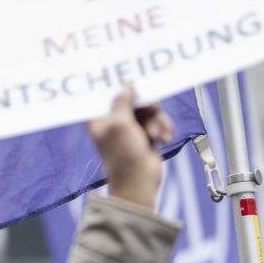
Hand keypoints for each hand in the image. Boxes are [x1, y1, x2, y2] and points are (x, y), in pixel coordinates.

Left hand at [87, 87, 173, 209]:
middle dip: (146, 105)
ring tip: (157, 135)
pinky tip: (164, 140)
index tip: (133, 77)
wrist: (139, 184)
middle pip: (132, 97)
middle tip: (152, 109)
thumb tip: (128, 84)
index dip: (118, 83)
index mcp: (99, 118)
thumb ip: (122, 101)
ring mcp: (130, 128)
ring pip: (149, 109)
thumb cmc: (124, 156)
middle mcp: (113, 120)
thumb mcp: (120, 123)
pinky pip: (158, 121)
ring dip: (157, 120)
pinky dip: (163, 128)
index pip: (106, 92)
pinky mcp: (146, 135)